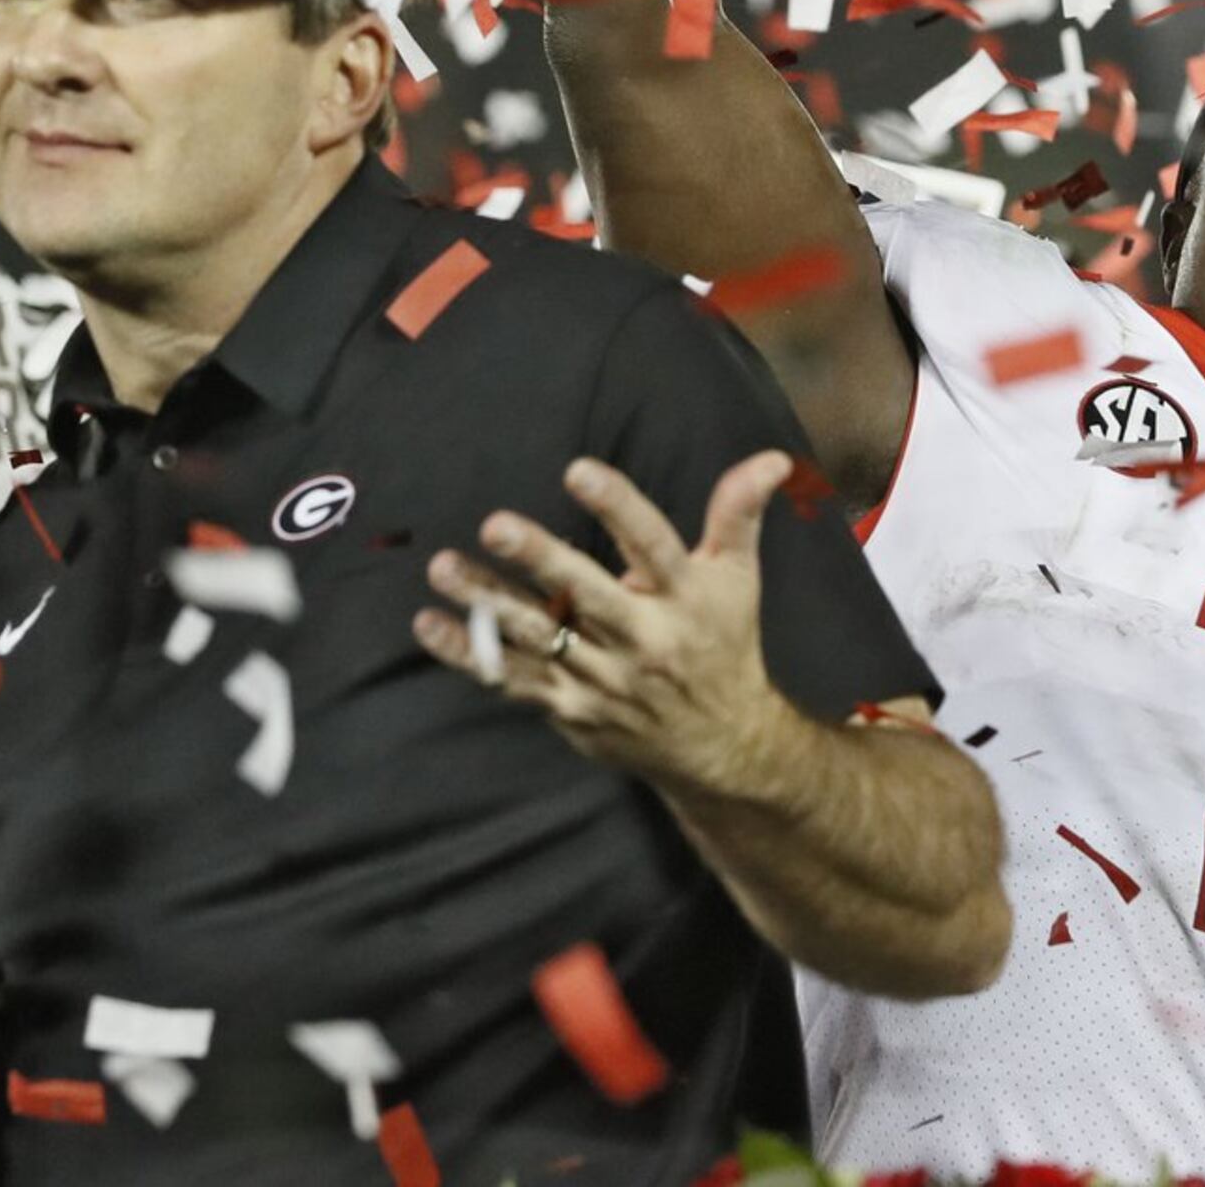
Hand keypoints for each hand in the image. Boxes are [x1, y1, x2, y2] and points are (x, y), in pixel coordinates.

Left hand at [415, 452, 804, 803]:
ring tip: (443, 567)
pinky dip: (470, 655)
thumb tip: (773, 458)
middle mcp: (643, 640)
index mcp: (684, 598)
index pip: (652, 544)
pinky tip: (432, 624)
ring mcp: (602, 680)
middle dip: (540, 559)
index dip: (618, 506)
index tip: (578, 471)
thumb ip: (740, 513)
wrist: (723, 747)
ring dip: (487, 602)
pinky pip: (514, 679)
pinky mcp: (571, 709)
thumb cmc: (725, 645)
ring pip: (538, 637)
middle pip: (587, 594)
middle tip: (495, 524)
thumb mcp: (739, 578)